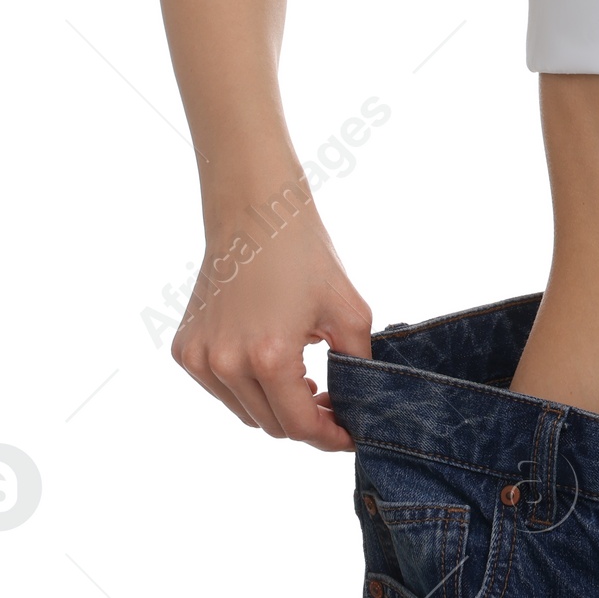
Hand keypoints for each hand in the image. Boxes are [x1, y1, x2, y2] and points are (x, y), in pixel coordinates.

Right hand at [171, 203, 371, 451]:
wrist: (256, 214)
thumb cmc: (306, 256)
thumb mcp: (349, 309)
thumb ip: (358, 363)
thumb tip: (361, 403)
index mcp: (269, 357)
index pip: (299, 426)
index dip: (329, 437)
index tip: (349, 436)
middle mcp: (226, 364)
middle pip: (271, 425)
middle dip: (306, 421)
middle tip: (332, 403)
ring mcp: (200, 359)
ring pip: (244, 412)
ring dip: (276, 406)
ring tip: (305, 380)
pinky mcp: (185, 350)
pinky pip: (222, 389)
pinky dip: (247, 387)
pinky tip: (272, 362)